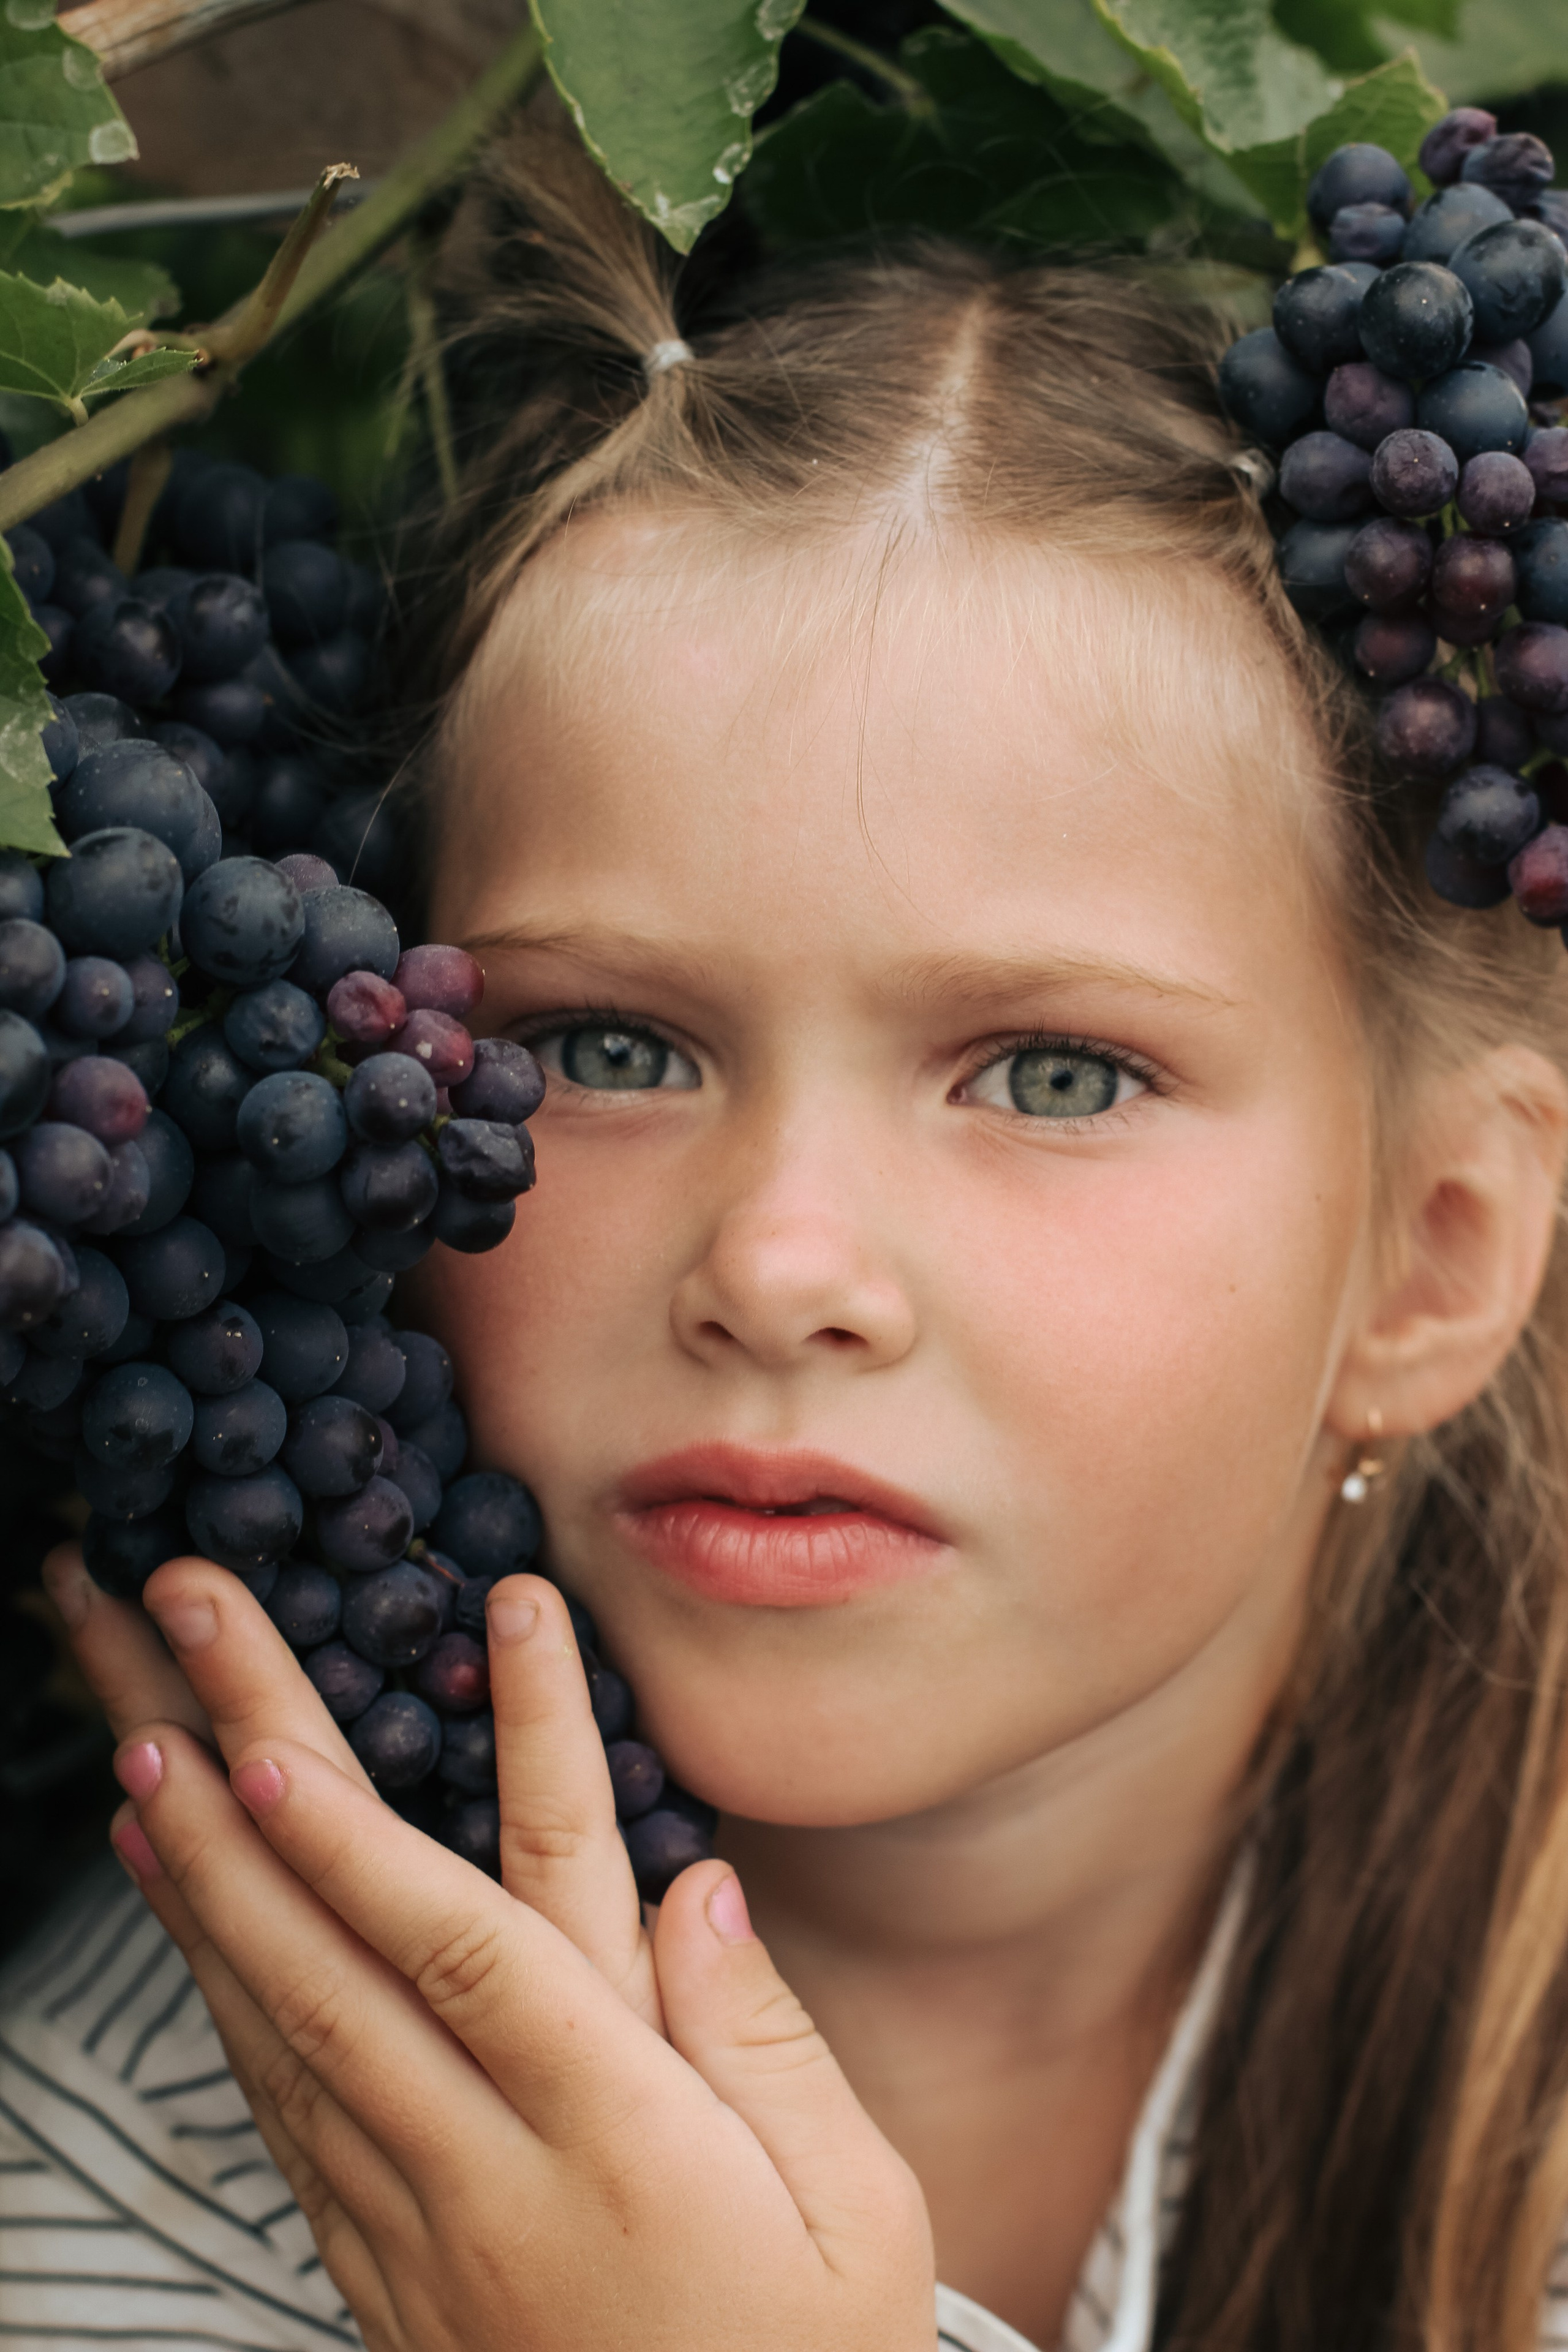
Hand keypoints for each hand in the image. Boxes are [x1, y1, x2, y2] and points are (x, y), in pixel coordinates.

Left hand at [45, 1547, 936, 2351]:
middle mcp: (492, 2174)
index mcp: (622, 2140)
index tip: (368, 1682)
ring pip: (284, 2029)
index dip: (409, 1816)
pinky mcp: (384, 2271)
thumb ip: (769, 2038)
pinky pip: (282, 2114)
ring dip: (201, 1879)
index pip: (493, 1939)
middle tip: (176, 1636)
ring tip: (139, 1746)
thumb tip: (698, 1879)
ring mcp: (418, 2228)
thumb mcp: (862, 2213)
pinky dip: (220, 1998)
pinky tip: (191, 1916)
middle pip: (341, 1952)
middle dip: (246, 1780)